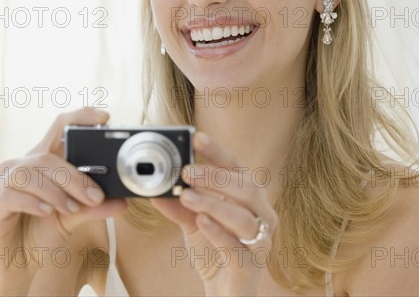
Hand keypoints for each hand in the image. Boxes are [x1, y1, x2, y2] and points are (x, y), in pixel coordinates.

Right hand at [0, 108, 127, 295]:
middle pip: (47, 156)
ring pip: (29, 172)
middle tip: (95, 196)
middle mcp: (20, 167)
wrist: (16, 265)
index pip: (59, 129)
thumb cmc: (42, 233)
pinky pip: (11, 195)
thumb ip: (94, 207)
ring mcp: (3, 185)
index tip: (104, 117)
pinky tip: (48, 213)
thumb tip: (123, 202)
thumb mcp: (73, 217)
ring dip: (56, 191)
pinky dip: (34, 202)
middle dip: (75, 177)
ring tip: (72, 209)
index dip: (80, 117)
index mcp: (42, 163)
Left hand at [151, 132, 277, 295]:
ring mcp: (260, 240)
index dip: (219, 152)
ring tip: (188, 197)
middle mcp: (262, 215)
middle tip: (187, 172)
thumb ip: (179, 206)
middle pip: (247, 187)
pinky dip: (218, 232)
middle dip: (216, 177)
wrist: (225, 294)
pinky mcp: (252, 265)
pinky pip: (237, 246)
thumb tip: (156, 188)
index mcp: (250, 199)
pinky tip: (201, 222)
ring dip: (214, 203)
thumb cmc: (215, 253)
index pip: (238, 167)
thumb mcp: (194, 224)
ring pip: (243, 216)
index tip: (197, 138)